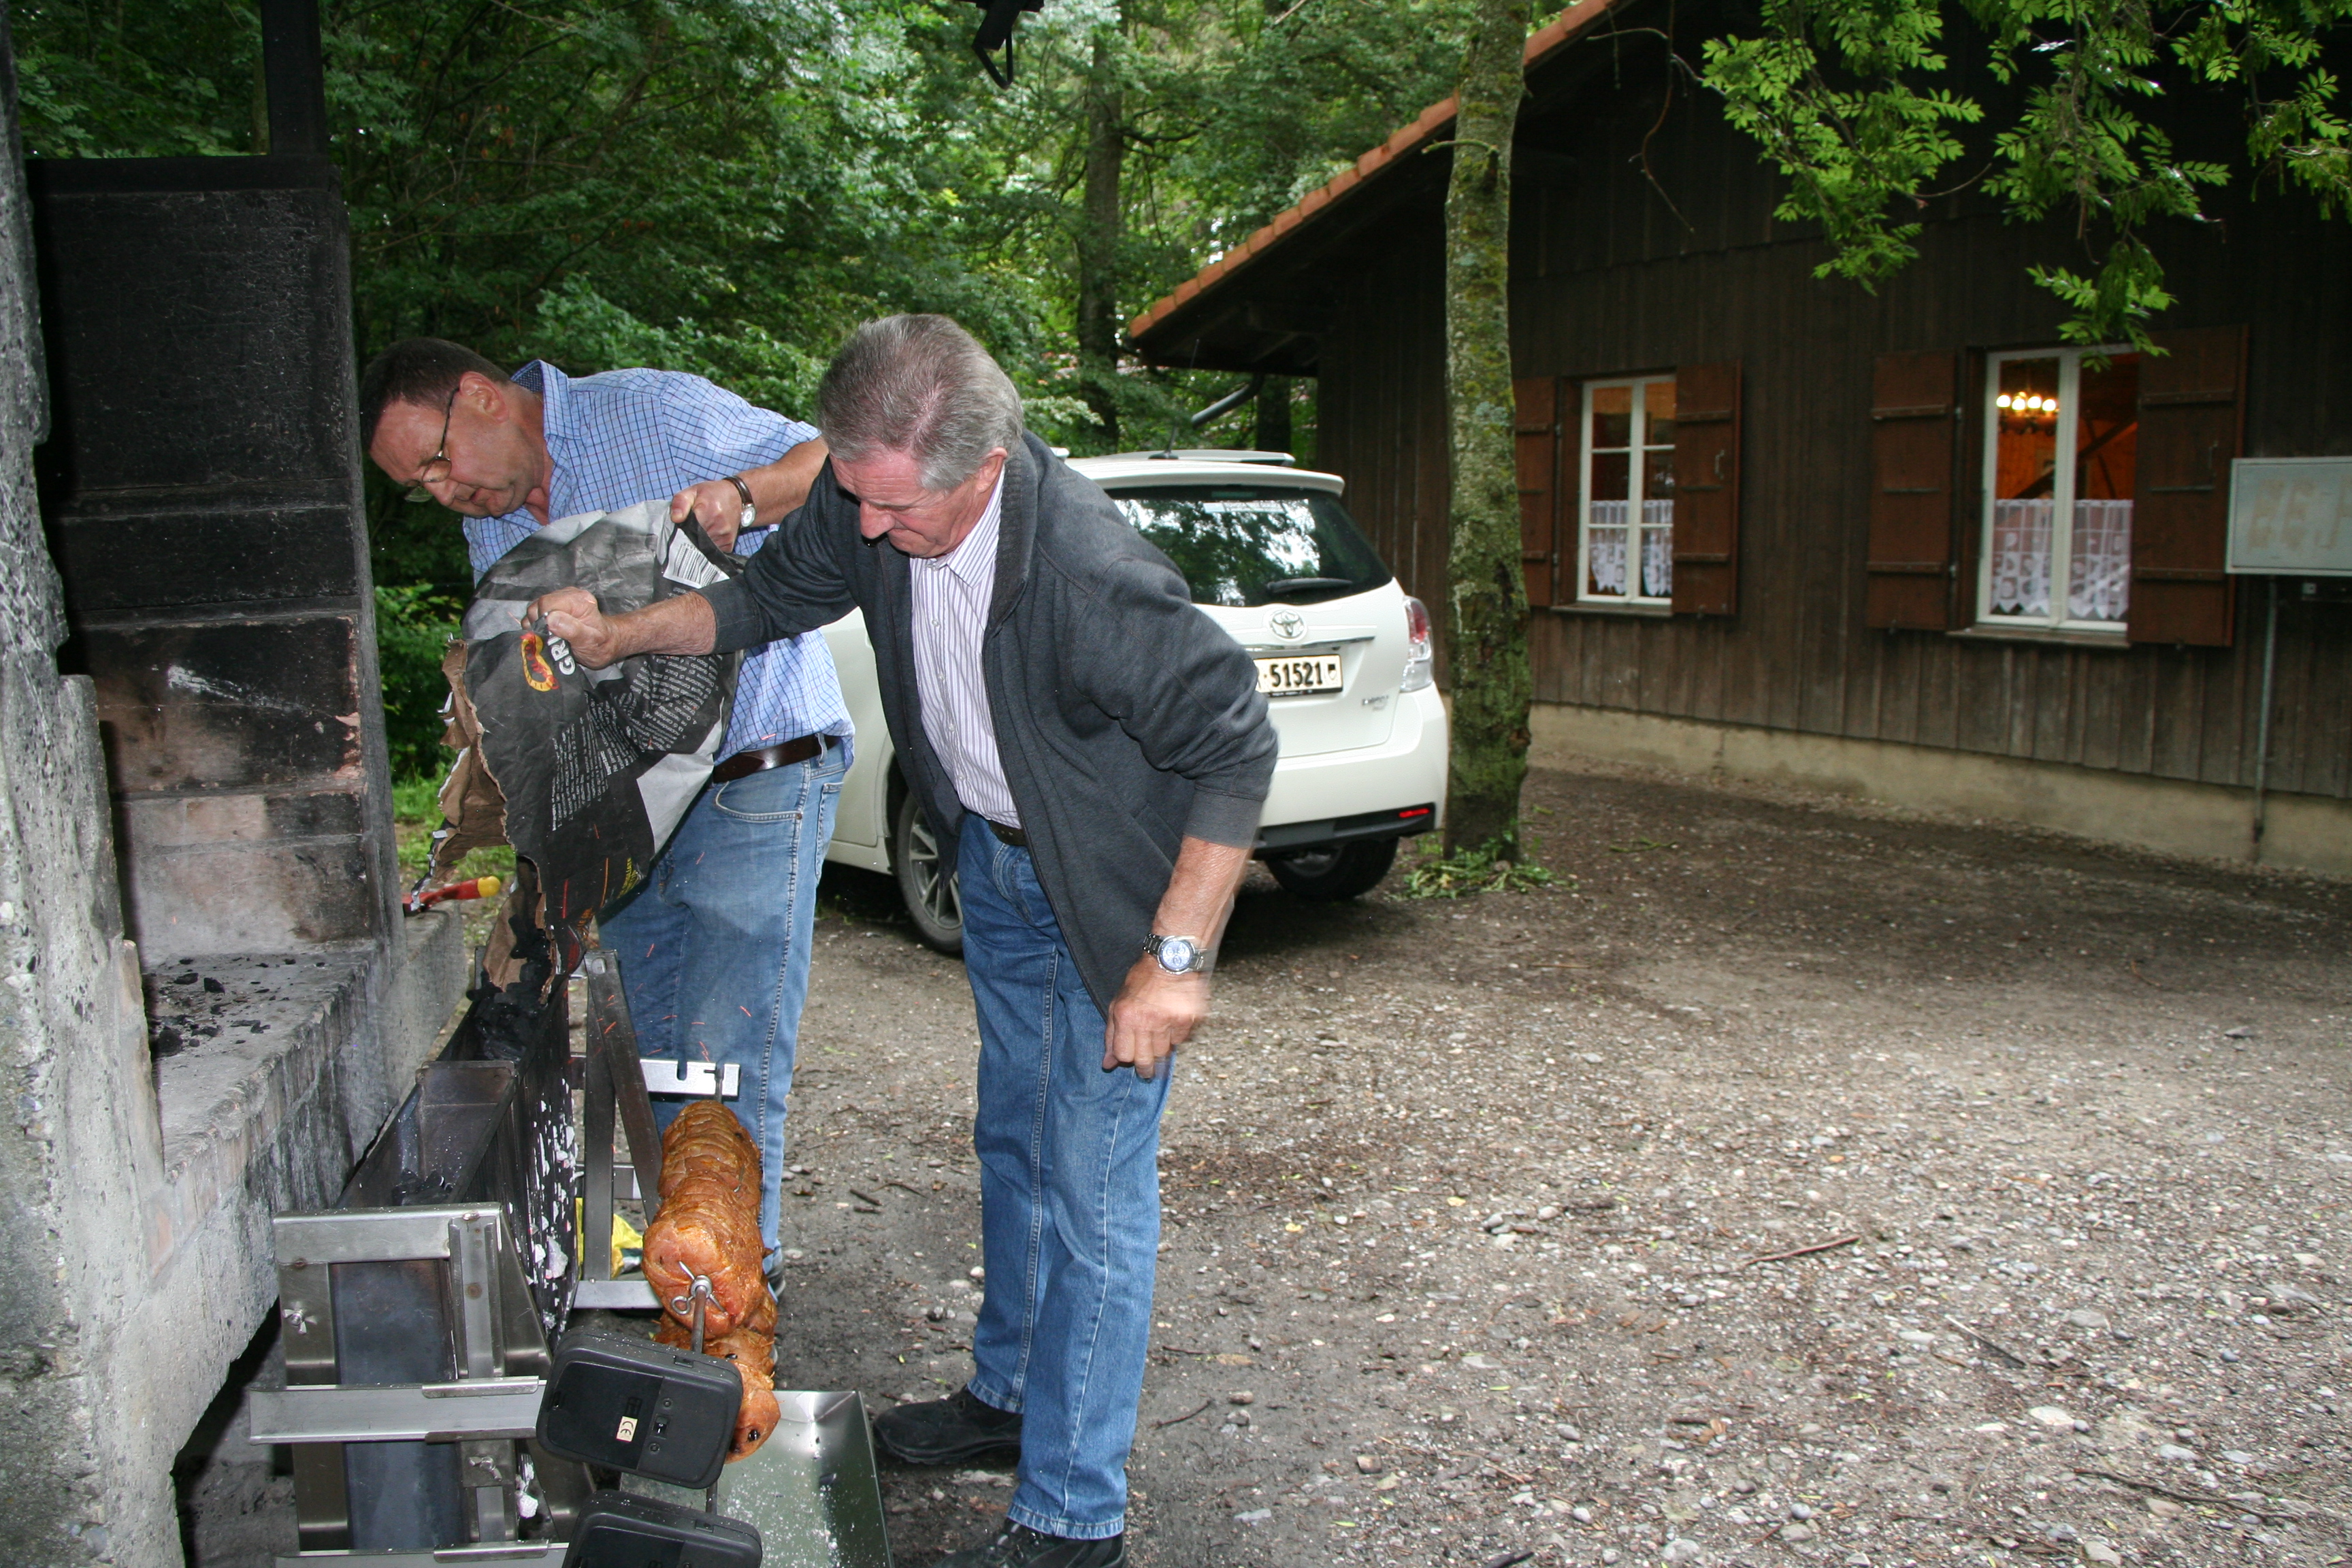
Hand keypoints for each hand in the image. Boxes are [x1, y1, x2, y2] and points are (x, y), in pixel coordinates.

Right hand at [524, 587, 621, 668]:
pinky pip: (535, 613)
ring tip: (552, 637)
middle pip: (538, 605)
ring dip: (538, 626)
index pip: (547, 604)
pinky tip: (548, 634)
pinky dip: (537, 625)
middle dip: (540, 624)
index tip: (551, 636)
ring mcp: (559, 598)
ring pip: (535, 609)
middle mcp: (568, 594)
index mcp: (579, 600)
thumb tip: (550, 619)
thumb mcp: (589, 641)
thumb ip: (572, 629)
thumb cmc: (600, 644)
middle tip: (552, 639)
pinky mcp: (553, 606)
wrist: (605, 644)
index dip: (544, 621)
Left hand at [671, 481, 746, 549]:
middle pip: (695, 541)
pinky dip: (708, 547)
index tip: (679, 529)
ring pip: (704, 549)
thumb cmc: (712, 493)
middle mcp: (719, 526)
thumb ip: (680, 502)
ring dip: (698, 544)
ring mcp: (725, 536)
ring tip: (698, 533)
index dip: (681, 532)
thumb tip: (675, 518)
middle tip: (688, 530)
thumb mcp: (693, 491)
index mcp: (707, 511)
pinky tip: (707, 537)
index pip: (688, 530)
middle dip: (689, 538)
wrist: (737, 496)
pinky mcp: (729, 544)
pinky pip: (713, 551)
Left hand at [1104, 954, 1208, 1079]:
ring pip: (1163, 1053)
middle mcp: (1147, 1021)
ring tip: (1158, 1041)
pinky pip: (1180, 1040)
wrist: (1171, 960)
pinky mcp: (1187, 1020)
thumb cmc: (1142, 980)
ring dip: (1159, 1051)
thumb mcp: (1118, 1003)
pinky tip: (1171, 1025)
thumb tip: (1108, 1063)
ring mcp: (1169, 1021)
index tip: (1129, 1058)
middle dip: (1144, 1069)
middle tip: (1146, 1072)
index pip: (1123, 1054)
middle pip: (1144, 1060)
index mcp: (1126, 1017)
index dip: (1124, 1058)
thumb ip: (1111, 1034)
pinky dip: (1175, 1038)